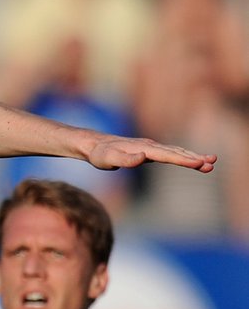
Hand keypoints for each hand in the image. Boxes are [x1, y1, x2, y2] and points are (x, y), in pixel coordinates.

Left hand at [87, 136, 216, 172]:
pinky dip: (184, 156)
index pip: (166, 155)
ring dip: (193, 156)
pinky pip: (171, 153)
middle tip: (213, 162)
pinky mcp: (150, 151)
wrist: (94, 145)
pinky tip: (194, 160)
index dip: (183, 159)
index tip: (198, 163)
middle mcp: (149, 146)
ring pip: (175, 151)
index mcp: (143, 149)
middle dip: (194, 157)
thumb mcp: (108, 160)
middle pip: (175, 152)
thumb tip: (143, 158)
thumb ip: (125, 160)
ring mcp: (151, 147)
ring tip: (211, 162)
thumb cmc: (100, 155)